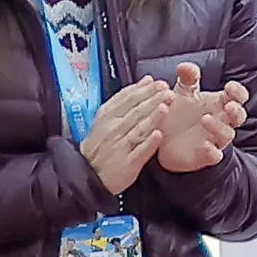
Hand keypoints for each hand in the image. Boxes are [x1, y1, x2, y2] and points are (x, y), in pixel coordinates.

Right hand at [80, 79, 170, 194]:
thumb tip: (143, 84)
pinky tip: (159, 135)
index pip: (125, 99)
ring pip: (137, 129)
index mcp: (106, 117)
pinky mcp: (126, 163)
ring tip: (165, 107)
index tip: (156, 82)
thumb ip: (122, 103)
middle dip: (151, 100)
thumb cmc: (100, 146)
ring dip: (152, 118)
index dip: (141, 90)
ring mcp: (119, 146)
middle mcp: (112, 130)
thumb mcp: (103, 121)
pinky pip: (139, 151)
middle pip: (134, 112)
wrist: (89, 174)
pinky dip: (148, 143)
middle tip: (167, 91)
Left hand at [152, 68, 249, 173]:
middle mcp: (221, 122)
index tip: (229, 86)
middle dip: (237, 111)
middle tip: (228, 105)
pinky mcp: (205, 155)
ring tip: (205, 119)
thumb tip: (185, 66)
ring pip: (228, 134)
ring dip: (220, 127)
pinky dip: (212, 151)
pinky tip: (205, 145)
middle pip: (239, 116)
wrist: (162, 140)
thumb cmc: (178, 115)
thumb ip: (187, 79)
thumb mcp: (182, 94)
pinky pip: (214, 155)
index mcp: (219, 104)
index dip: (237, 92)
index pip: (238, 97)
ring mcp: (214, 139)